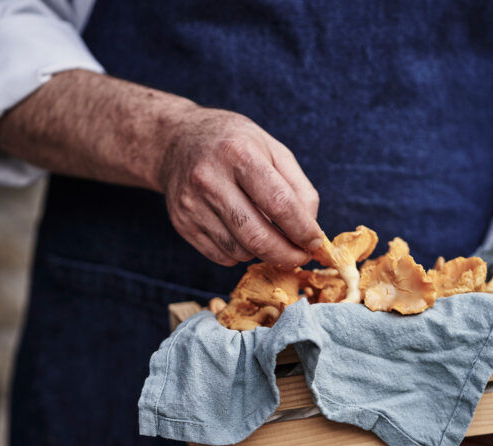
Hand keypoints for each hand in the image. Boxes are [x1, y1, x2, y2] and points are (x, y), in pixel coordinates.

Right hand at [159, 108, 321, 267]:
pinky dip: (240, 253)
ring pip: (240, 251)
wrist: (176, 141)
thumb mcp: (272, 149)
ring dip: (263, 252)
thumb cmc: (234, 144)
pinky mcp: (182, 223)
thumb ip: (299, 188)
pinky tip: (243, 234)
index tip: (316, 244)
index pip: (279, 204)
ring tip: (268, 236)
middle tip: (300, 257)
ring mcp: (192, 204)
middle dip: (287, 255)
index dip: (303, 230)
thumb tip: (311, 232)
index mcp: (239, 153)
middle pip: (257, 236)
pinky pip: (221, 256)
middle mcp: (210, 179)